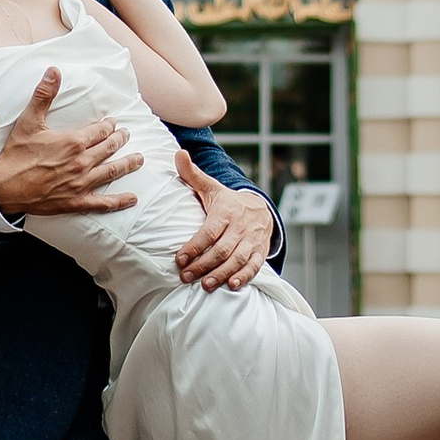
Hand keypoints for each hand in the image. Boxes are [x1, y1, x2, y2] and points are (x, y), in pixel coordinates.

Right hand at [0, 64, 139, 219]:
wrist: (4, 187)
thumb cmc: (16, 154)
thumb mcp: (29, 121)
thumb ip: (44, 95)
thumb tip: (54, 70)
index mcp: (73, 142)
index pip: (100, 131)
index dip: (109, 125)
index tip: (113, 122)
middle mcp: (82, 162)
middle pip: (109, 148)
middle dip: (120, 139)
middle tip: (127, 134)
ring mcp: (81, 183)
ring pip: (112, 171)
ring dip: (128, 164)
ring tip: (140, 159)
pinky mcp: (76, 201)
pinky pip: (103, 203)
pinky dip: (120, 201)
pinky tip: (132, 198)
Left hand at [172, 154, 276, 292]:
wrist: (261, 208)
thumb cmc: (228, 201)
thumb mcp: (211, 187)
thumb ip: (193, 174)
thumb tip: (179, 153)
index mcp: (226, 211)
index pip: (210, 231)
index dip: (195, 246)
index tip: (179, 259)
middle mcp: (240, 226)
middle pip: (222, 249)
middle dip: (203, 265)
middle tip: (186, 276)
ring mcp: (252, 239)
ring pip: (237, 259)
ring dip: (221, 274)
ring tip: (205, 285)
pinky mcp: (260, 251)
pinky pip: (254, 265)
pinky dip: (244, 276)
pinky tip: (232, 285)